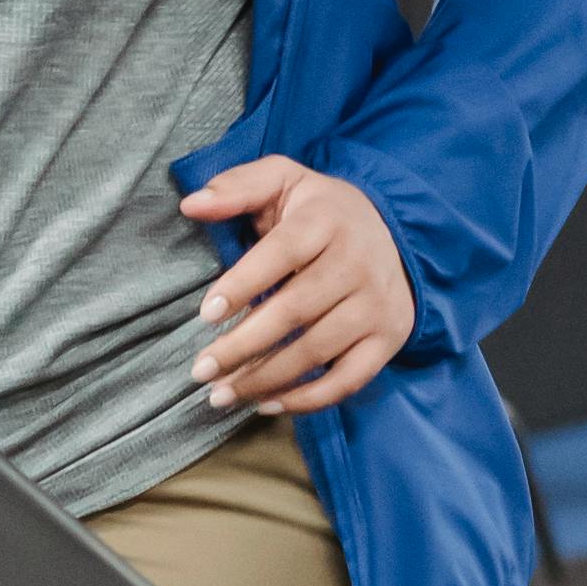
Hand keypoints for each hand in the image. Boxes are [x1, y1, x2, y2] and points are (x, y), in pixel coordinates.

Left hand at [182, 157, 415, 417]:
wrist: (395, 234)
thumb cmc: (319, 212)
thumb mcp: (282, 181)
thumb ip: (237, 187)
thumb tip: (190, 204)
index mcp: (327, 220)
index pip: (282, 253)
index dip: (243, 284)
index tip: (205, 314)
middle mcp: (358, 263)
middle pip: (295, 311)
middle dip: (242, 346)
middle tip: (200, 370)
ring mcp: (376, 305)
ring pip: (316, 351)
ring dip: (264, 379)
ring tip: (220, 395)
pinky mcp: (388, 339)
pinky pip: (347, 380)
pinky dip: (307, 399)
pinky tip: (265, 404)